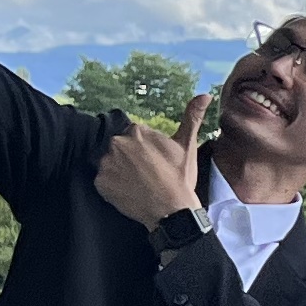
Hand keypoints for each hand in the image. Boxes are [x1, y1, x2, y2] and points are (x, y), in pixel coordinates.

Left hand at [96, 95, 209, 229]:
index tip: (155, 163)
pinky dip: (113, 186)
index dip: (145, 151)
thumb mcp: (187, 145)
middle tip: (147, 175)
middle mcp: (117, 143)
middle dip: (131, 160)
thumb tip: (205, 94)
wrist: (172, 211)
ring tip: (138, 185)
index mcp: (137, 132)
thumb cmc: (180, 178)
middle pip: (120, 149)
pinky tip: (129, 192)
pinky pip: (103, 181)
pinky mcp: (100, 182)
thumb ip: (192, 117)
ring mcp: (107, 164)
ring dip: (120, 172)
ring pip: (111, 164)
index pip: (135, 137)